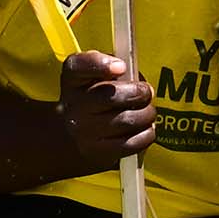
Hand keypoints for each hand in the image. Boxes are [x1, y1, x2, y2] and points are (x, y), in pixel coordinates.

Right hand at [54, 52, 159, 169]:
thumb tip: (139, 80)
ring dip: (146, 114)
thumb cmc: (91, 97)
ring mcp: (84, 131)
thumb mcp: (92, 75)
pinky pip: (131, 143)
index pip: (80, 66)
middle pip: (112, 96)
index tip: (121, 67)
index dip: (101, 64)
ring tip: (147, 111)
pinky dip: (146, 134)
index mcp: (73, 78)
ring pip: (127, 121)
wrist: (71, 136)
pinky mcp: (98, 153)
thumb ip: (112, 67)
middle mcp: (74, 105)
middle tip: (147, 92)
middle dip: (139, 92)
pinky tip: (146, 128)